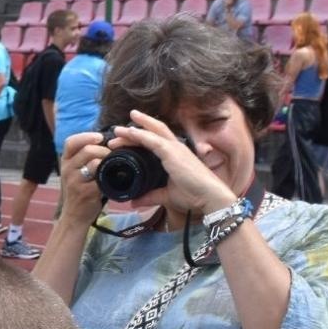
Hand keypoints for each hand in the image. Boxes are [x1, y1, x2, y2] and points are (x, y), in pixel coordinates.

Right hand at [56, 130, 111, 224]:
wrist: (74, 216)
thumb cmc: (79, 190)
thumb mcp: (75, 171)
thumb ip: (85, 157)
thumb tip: (107, 141)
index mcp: (65, 161)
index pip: (71, 142)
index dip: (86, 136)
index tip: (100, 138)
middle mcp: (67, 170)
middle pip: (87, 150)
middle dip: (104, 150)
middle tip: (112, 156)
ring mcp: (75, 181)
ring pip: (94, 162)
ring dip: (108, 162)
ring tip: (113, 167)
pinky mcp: (85, 192)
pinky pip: (101, 178)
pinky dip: (110, 177)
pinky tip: (112, 179)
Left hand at [109, 110, 238, 217]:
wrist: (209, 197)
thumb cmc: (194, 195)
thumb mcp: (166, 196)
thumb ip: (150, 196)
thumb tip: (134, 202)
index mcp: (175, 155)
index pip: (156, 140)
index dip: (141, 137)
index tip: (124, 138)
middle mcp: (176, 148)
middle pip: (155, 131)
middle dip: (137, 127)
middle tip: (118, 129)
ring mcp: (175, 149)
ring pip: (152, 133)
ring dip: (134, 131)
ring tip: (118, 130)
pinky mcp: (173, 154)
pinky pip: (154, 141)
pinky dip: (142, 135)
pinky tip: (131, 133)